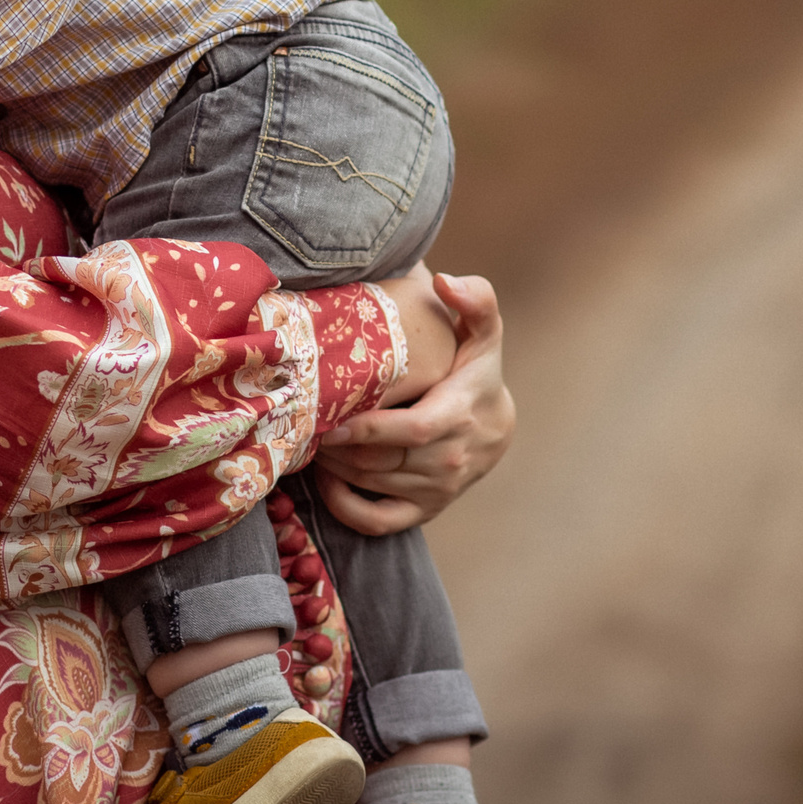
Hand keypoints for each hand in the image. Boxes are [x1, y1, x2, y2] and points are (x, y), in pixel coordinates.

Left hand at [314, 272, 513, 536]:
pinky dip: (346, 508)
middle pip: (381, 460)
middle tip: (305, 422)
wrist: (497, 426)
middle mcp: (450, 461)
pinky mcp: (425, 511)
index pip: (411, 431)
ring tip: (309, 440)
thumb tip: (448, 281)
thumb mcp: (484, 334)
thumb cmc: (477, 371)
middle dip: (337, 446)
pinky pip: (378, 521)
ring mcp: (437, 491)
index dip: (366, 429)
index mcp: (459, 417)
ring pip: (373, 485)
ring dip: (334, 467)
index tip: (329, 419)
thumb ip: (477, 301)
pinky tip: (326, 481)